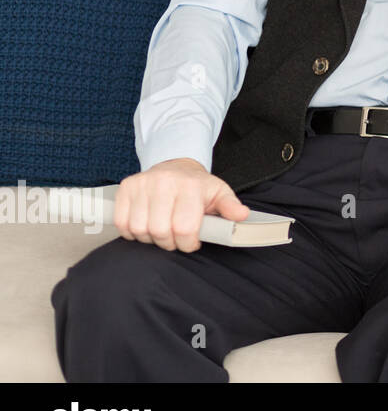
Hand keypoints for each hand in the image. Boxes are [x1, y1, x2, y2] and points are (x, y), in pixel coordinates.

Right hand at [114, 157, 249, 252]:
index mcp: (190, 185)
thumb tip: (242, 215)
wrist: (176, 167)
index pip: (184, 227)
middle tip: (176, 239)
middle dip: (169, 243)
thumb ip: (230, 207)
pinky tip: (146, 226)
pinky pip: (121, 222)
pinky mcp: (126, 187)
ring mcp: (142, 183)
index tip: (191, 242)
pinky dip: (132, 231)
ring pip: (139, 229)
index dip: (187, 243)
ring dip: (150, 238)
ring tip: (162, 231)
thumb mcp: (219, 193)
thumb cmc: (198, 186)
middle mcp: (164, 182)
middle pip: (159, 231)